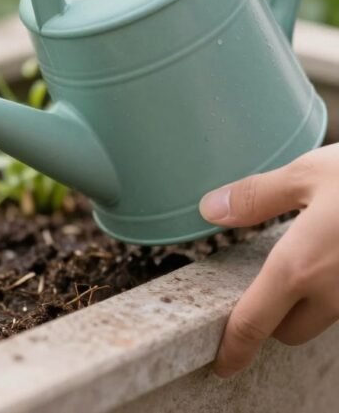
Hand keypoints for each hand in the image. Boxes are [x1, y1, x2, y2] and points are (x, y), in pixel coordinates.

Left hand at [199, 143, 338, 376]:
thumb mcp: (310, 172)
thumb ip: (258, 196)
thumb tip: (210, 208)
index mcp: (299, 267)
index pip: (253, 324)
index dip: (233, 349)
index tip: (223, 364)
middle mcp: (333, 294)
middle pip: (291, 331)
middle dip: (275, 318)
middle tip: (266, 286)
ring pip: (326, 318)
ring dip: (313, 302)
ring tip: (312, 261)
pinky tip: (338, 256)